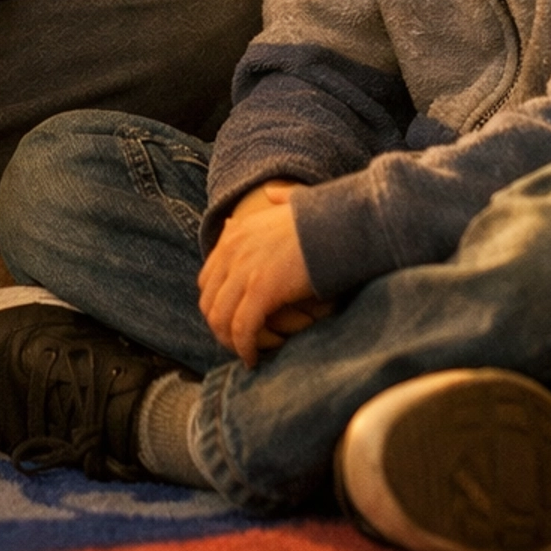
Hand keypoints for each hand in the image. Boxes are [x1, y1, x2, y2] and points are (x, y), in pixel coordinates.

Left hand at [198, 182, 319, 367]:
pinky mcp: (261, 290)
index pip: (208, 278)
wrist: (342, 223)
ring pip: (220, 318)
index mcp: (236, 233)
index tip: (234, 321)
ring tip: (246, 354)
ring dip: (230, 342)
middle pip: (209, 301)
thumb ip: (279, 199)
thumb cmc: (326, 218)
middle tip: (239, 344)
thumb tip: (272, 192)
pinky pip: (242, 328)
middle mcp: (233, 250)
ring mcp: (245, 269)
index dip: (218, 304)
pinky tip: (254, 358)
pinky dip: (245, 348)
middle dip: (220, 327)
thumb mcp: (293, 202)